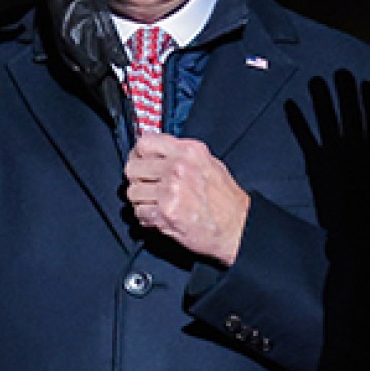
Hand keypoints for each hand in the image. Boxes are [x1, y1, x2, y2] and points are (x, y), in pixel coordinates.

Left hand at [124, 132, 250, 265]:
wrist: (237, 228)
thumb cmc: (227, 201)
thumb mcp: (209, 163)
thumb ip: (181, 155)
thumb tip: (157, 154)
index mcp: (189, 151)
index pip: (145, 142)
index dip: (138, 154)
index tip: (140, 161)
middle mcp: (178, 168)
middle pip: (133, 167)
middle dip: (137, 179)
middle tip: (146, 186)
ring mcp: (170, 190)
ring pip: (132, 192)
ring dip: (141, 200)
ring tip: (156, 204)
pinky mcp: (165, 213)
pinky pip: (139, 212)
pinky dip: (146, 217)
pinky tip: (160, 216)